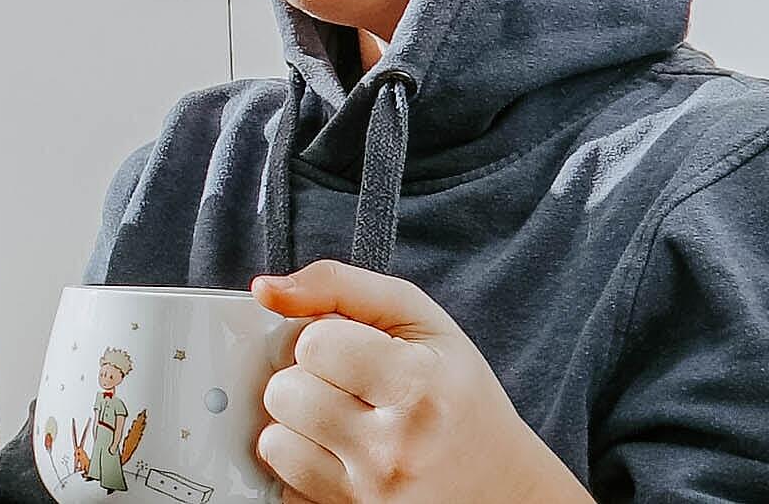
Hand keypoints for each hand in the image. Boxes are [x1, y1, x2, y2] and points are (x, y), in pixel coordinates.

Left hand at [252, 264, 590, 503]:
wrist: (503, 487)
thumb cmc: (458, 396)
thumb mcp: (419, 321)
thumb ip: (340, 286)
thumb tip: (265, 290)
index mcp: (420, 388)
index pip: (311, 344)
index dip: (321, 339)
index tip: (349, 350)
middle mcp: (396, 449)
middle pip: (285, 393)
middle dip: (305, 382)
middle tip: (346, 389)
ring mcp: (372, 496)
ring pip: (274, 443)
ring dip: (298, 428)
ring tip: (342, 424)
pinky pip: (284, 487)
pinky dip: (304, 469)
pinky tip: (342, 460)